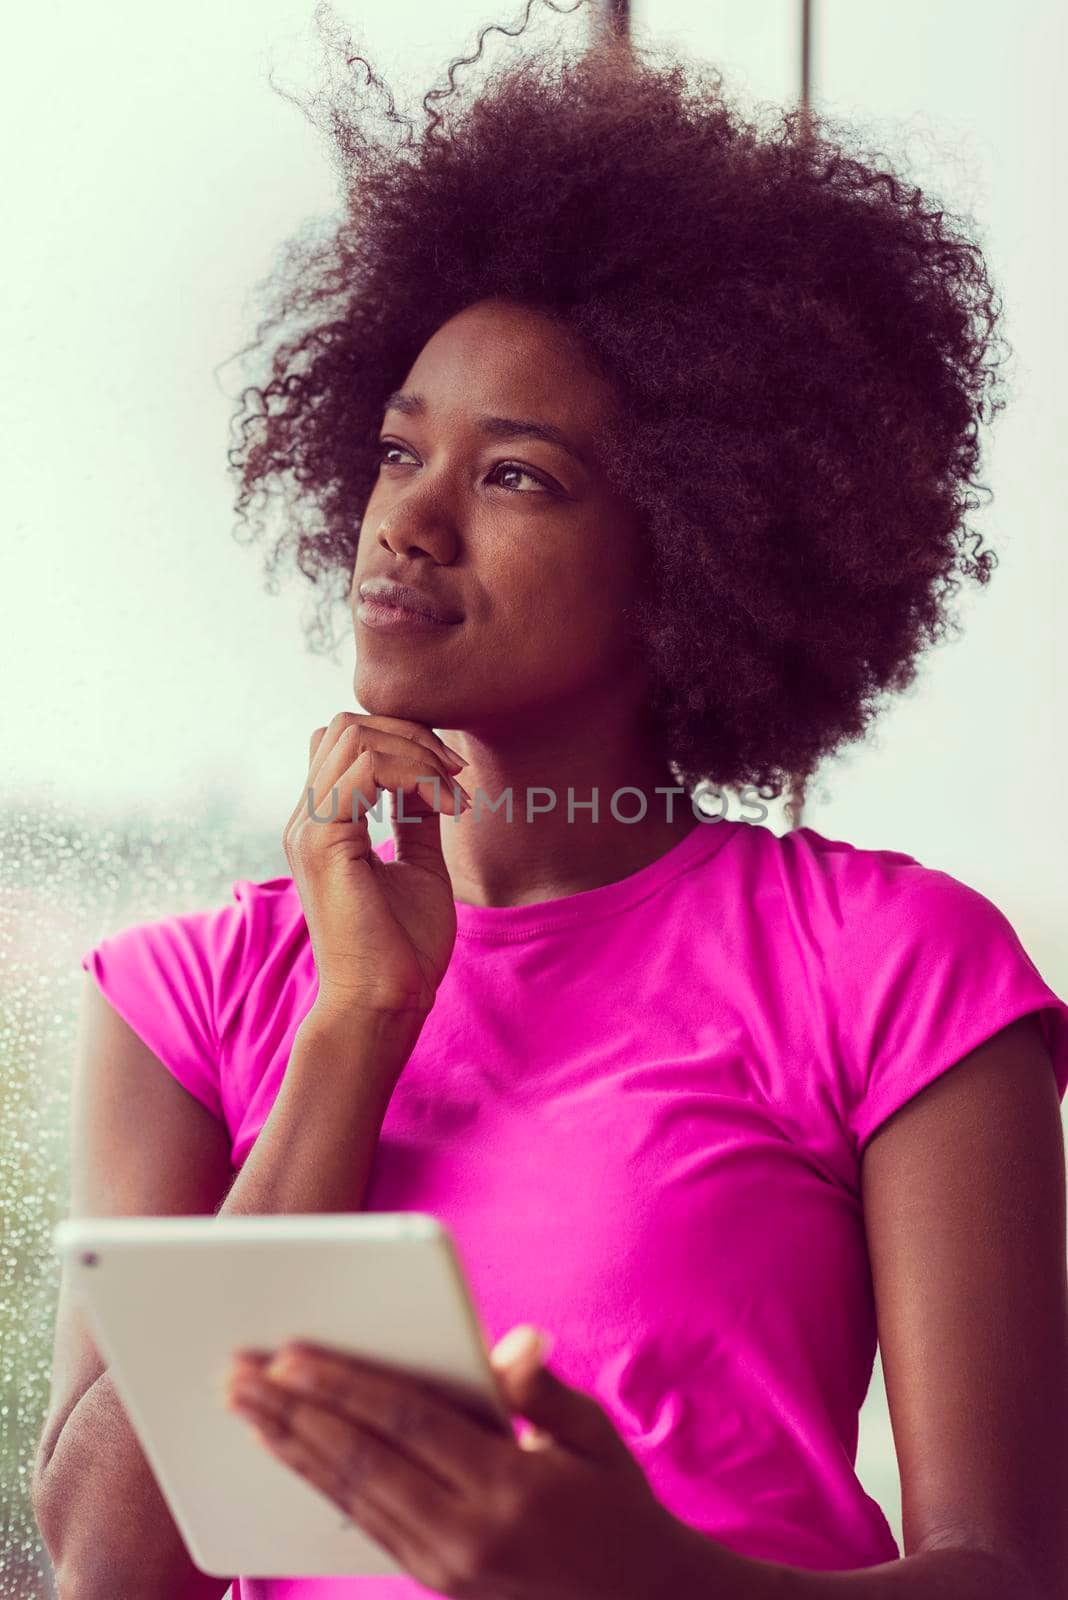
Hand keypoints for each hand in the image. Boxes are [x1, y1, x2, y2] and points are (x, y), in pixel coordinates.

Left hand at [222, 1328, 714, 1599]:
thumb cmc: (616, 1504)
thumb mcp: (595, 1437)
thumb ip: (541, 1390)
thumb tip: (511, 1343)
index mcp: (507, 1487)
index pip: (407, 1422)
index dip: (344, 1385)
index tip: (291, 1354)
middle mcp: (465, 1534)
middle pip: (360, 1461)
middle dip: (292, 1412)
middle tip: (238, 1374)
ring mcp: (443, 1566)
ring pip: (348, 1496)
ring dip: (290, 1446)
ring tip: (244, 1408)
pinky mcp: (433, 1580)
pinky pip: (362, 1523)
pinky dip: (319, 1483)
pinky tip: (290, 1453)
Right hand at [283, 712, 471, 1019]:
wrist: (386, 1004)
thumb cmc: (402, 948)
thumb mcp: (418, 865)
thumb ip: (415, 819)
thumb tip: (430, 780)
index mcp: (324, 824)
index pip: (346, 741)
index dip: (402, 739)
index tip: (451, 775)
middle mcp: (307, 819)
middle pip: (347, 725)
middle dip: (411, 735)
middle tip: (455, 775)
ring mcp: (309, 829)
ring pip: (354, 737)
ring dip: (416, 753)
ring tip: (452, 794)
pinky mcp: (324, 843)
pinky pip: (365, 770)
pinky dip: (414, 775)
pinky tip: (445, 806)